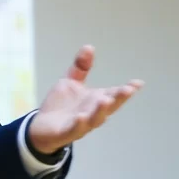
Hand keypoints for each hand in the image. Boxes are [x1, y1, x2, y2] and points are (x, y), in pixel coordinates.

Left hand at [28, 45, 143, 154]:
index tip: (138, 83)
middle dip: (119, 99)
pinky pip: (75, 129)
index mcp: (95, 101)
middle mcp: (92, 113)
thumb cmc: (60, 106)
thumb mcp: (71, 82)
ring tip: (105, 100)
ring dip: (100, 110)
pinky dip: (79, 124)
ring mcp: (81, 124)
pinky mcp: (66, 132)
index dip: (126, 89)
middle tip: (128, 90)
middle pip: (109, 106)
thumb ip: (81, 67)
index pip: (114, 94)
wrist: (40, 127)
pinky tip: (81, 117)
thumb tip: (90, 46)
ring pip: (94, 118)